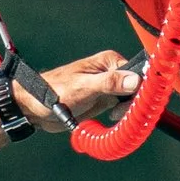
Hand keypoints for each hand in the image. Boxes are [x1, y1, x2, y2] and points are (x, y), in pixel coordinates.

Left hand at [23, 49, 140, 129]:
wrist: (38, 106)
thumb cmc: (55, 90)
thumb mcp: (85, 86)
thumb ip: (109, 82)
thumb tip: (135, 80)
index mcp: (109, 62)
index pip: (138, 75)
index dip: (142, 91)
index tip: (139, 105)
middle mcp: (113, 72)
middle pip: (138, 89)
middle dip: (135, 104)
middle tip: (121, 114)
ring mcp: (110, 87)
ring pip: (132, 101)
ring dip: (128, 112)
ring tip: (112, 117)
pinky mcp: (106, 101)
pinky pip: (123, 110)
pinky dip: (122, 117)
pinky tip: (112, 119)